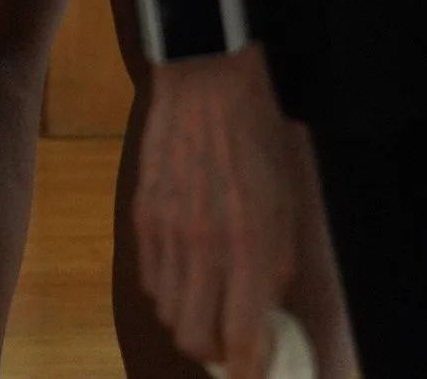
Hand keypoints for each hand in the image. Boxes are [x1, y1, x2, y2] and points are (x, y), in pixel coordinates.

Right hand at [135, 47, 297, 378]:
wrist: (204, 77)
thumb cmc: (255, 136)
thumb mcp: (285, 202)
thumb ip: (276, 265)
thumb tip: (268, 313)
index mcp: (248, 244)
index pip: (242, 340)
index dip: (248, 370)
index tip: (255, 374)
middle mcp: (203, 247)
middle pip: (195, 340)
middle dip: (216, 351)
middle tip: (232, 338)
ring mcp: (166, 232)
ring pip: (169, 314)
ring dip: (191, 318)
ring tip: (210, 298)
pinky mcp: (142, 214)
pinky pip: (149, 279)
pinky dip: (168, 287)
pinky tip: (186, 266)